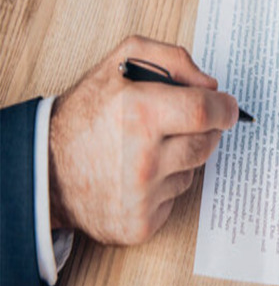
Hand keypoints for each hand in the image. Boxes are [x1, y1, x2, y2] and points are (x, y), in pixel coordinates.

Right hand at [48, 36, 238, 244]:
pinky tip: (139, 176)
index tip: (227, 107)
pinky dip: (166, 185)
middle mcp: (142, 159)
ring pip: (193, 170)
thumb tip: (211, 86)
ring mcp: (142, 196)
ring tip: (148, 148)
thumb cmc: (85, 115)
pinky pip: (176, 198)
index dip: (224, 108)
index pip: (205, 112)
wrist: (44, 171)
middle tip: (188, 123)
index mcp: (139, 114)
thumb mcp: (121, 64)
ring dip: (183, 157)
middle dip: (207, 130)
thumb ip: (173, 60)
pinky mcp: (140, 225)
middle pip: (207, 143)